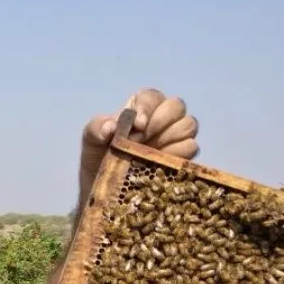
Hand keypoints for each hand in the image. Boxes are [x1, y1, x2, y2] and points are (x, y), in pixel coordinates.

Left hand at [79, 87, 198, 187]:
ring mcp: (175, 136)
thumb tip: (110, 127)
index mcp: (140, 107)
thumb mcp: (91, 139)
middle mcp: (161, 117)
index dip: (147, 108)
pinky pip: (192, 147)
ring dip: (169, 137)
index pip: (152, 96)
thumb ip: (97, 127)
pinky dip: (176, 154)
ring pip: (188, 124)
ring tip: (147, 152)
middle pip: (176, 106)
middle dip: (159, 122)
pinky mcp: (183, 155)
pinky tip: (157, 162)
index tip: (137, 125)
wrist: (106, 186)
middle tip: (140, 140)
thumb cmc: (99, 155)